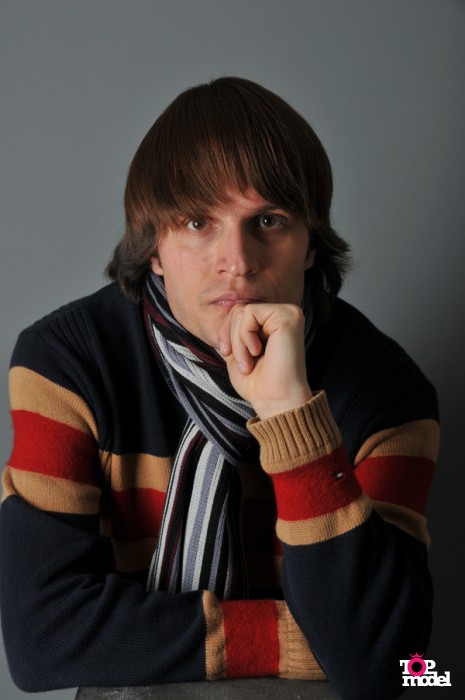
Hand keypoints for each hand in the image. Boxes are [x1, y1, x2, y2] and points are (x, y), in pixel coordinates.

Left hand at [218, 303, 312, 419]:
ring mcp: (289, 313)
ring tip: (249, 363)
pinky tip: (257, 352)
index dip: (226, 331)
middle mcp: (284, 315)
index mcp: (274, 323)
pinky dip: (244, 335)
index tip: (225, 353)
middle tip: (241, 363)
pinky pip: (251, 312)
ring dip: (238, 341)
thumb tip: (220, 319)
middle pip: (240, 309)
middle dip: (231, 337)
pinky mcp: (288, 316)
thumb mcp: (237, 353)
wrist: (275, 401)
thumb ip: (232, 333)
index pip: (240, 312)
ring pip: (243, 311)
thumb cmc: (258, 384)